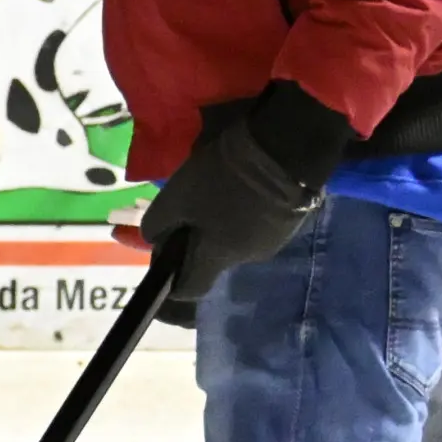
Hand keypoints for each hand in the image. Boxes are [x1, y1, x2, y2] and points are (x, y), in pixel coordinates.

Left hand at [139, 117, 324, 322]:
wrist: (283, 152)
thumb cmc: (223, 179)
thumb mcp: (177, 196)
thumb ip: (157, 223)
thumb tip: (153, 240)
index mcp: (219, 257)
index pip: (191, 289)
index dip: (173, 283)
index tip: (165, 258)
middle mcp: (247, 258)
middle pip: (212, 258)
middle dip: (196, 238)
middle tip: (188, 206)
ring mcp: (273, 240)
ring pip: (234, 239)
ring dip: (220, 222)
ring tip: (215, 189)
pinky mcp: (289, 220)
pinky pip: (255, 224)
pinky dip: (242, 212)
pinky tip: (239, 186)